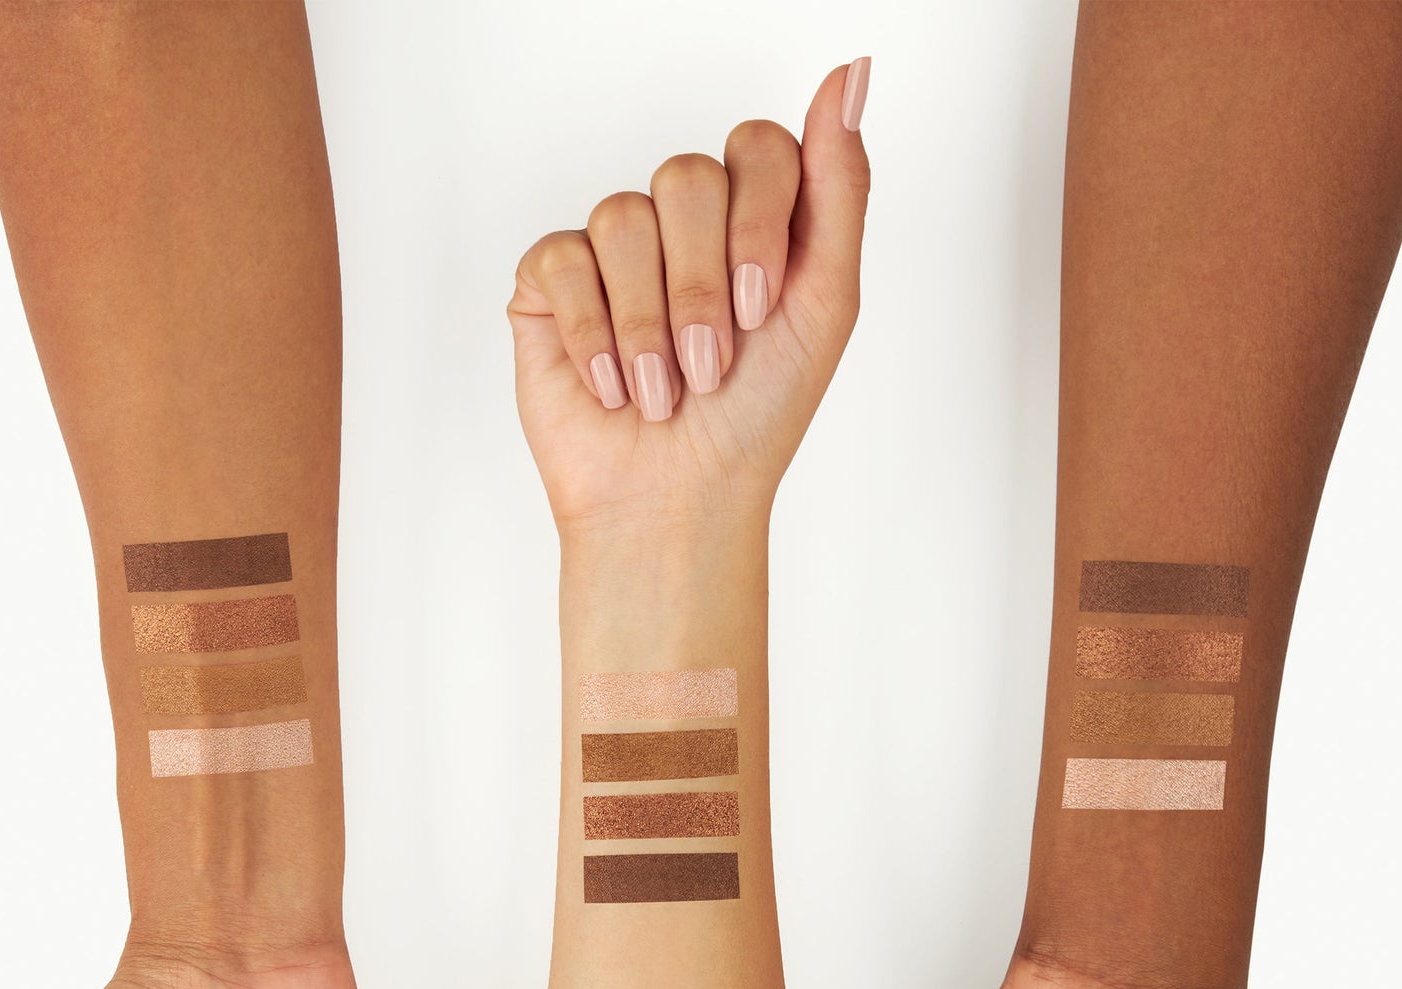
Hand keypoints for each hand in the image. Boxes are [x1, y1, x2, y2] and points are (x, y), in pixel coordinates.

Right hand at [508, 60, 870, 528]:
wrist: (677, 502)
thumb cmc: (754, 420)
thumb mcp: (825, 305)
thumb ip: (840, 189)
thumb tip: (851, 73)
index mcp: (754, 220)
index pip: (757, 148)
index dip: (757, 225)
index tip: (759, 311)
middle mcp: (684, 225)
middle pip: (684, 178)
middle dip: (701, 286)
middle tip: (710, 364)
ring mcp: (615, 251)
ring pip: (622, 218)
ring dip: (648, 325)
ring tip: (660, 392)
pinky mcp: (550, 284)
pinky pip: (561, 259)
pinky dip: (590, 333)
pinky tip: (609, 387)